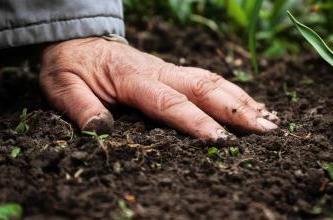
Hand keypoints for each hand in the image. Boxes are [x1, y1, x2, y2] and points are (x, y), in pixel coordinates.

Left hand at [40, 37, 278, 140]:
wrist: (78, 42)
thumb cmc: (71, 66)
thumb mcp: (62, 87)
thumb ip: (81, 108)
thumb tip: (101, 130)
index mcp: (132, 78)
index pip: (169, 103)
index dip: (196, 122)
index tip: (221, 141)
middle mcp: (158, 71)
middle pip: (204, 88)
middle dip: (236, 110)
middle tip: (267, 131)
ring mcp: (169, 69)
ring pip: (212, 81)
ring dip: (242, 100)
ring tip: (270, 120)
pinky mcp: (173, 72)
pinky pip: (208, 79)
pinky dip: (233, 92)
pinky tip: (250, 104)